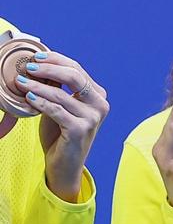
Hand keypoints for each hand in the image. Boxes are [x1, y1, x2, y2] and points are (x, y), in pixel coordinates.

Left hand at [16, 51, 108, 201]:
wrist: (65, 165)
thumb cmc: (61, 135)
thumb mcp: (61, 106)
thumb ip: (57, 87)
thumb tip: (40, 64)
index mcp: (98, 96)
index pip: (77, 69)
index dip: (55, 59)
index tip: (36, 57)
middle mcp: (100, 105)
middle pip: (74, 76)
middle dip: (48, 69)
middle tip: (29, 68)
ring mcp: (92, 118)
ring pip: (61, 94)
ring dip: (37, 86)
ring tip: (21, 83)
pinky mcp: (80, 130)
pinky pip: (56, 110)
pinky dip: (40, 102)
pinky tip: (29, 98)